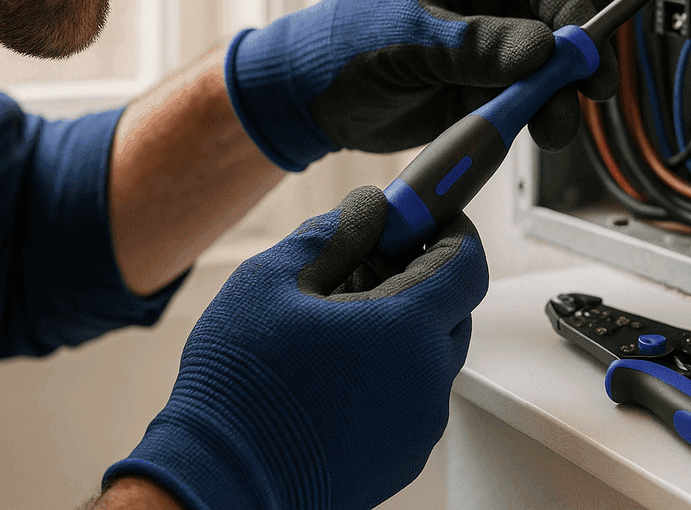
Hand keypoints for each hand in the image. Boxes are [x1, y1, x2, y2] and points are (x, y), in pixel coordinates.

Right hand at [104, 186, 487, 509]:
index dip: (451, 232)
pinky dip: (390, 374)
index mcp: (406, 330)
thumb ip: (333, 234)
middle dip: (421, 279)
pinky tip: (334, 372)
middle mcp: (427, 381)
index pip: (467, 265)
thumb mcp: (273, 281)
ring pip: (431, 357)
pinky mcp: (401, 457)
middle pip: (453, 311)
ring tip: (336, 325)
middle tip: (365, 267)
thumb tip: (370, 210)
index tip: (425, 219)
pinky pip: (413, 398)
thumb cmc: (242, 386)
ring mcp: (418, 426)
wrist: (223, 481)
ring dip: (402, 330)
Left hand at [225, 0, 617, 170]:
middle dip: (568, 67)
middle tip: (579, 102)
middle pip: (553, 26)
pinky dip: (522, 118)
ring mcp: (484, 43)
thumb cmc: (339, 46)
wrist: (304, 99)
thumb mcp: (407, 41)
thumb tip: (543, 52)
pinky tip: (513, 133)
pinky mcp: (478, 85)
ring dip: (550, 99)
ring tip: (548, 130)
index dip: (573, 17)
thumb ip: (476, 46)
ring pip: (541, 69)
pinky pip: (518, 100)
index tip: (585, 58)